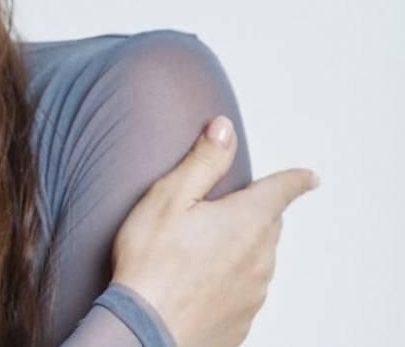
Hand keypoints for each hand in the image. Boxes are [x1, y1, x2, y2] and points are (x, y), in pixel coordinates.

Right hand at [109, 115, 318, 346]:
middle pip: (267, 225)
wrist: (146, 331)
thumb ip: (202, 162)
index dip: (295, 180)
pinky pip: (243, 291)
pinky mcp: (241, 319)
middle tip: (216, 213)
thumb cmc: (151, 264)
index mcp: (247, 220)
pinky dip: (228, 282)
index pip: (282, 191)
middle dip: (252, 214)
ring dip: (237, 250)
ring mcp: (254, 292)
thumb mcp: (168, 198)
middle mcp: (261, 257)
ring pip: (256, 259)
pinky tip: (196, 284)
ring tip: (196, 252)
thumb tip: (224, 129)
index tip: (308, 178)